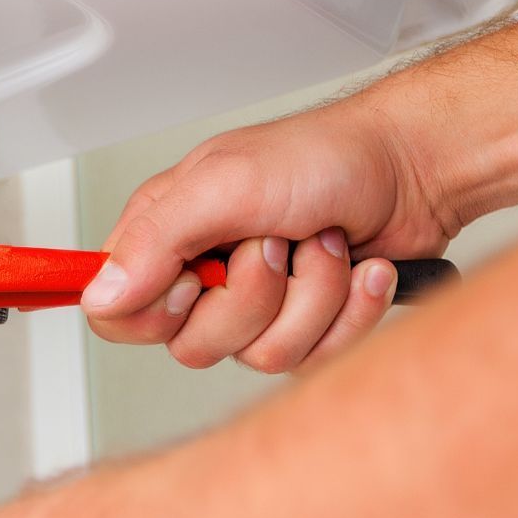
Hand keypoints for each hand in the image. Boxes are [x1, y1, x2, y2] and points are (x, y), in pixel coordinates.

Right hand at [83, 98, 453, 371]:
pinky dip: (349, 311)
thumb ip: (155, 239)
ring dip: (312, 298)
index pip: (115, 313)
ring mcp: (257, 304)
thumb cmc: (326, 157)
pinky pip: (314, 359)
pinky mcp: (306, 325)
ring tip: (325, 246)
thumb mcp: (226, 183)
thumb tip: (102, 293)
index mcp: (166, 234)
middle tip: (276, 244)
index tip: (196, 278)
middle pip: (193, 346)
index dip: (155, 313)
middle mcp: (205, 272)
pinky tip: (359, 269)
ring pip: (260, 356)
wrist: (415, 169)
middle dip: (254, 298)